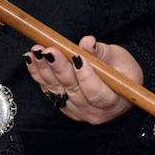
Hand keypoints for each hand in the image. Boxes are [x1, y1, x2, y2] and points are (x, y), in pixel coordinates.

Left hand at [23, 36, 140, 124]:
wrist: (118, 84)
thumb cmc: (122, 70)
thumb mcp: (118, 58)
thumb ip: (100, 52)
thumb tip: (87, 42)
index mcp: (113, 103)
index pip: (97, 93)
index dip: (86, 76)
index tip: (77, 57)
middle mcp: (93, 112)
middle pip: (73, 91)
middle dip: (59, 69)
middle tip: (50, 50)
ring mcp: (76, 111)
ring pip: (57, 90)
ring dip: (44, 70)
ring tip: (36, 51)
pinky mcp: (64, 106)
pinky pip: (49, 91)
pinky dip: (39, 74)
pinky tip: (31, 59)